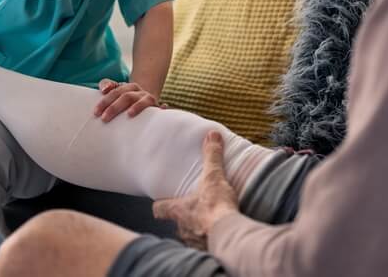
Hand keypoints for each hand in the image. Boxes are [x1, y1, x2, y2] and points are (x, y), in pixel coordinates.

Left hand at [94, 79, 163, 121]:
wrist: (145, 99)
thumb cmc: (125, 98)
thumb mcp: (115, 91)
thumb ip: (106, 85)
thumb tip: (104, 89)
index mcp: (127, 87)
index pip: (115, 92)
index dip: (105, 101)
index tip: (96, 112)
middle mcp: (139, 92)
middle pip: (126, 96)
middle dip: (115, 107)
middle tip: (104, 119)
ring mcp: (149, 99)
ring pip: (144, 101)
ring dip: (137, 106)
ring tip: (129, 114)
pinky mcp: (157, 108)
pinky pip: (162, 108)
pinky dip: (163, 108)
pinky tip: (163, 109)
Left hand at [152, 131, 238, 249]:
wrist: (229, 235)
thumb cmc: (216, 207)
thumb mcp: (214, 177)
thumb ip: (212, 156)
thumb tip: (212, 135)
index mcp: (178, 210)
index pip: (158, 209)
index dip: (160, 204)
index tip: (163, 201)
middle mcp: (182, 227)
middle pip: (175, 223)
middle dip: (184, 217)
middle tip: (194, 210)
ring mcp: (192, 241)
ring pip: (189, 235)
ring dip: (196, 229)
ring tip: (208, 223)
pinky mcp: (206, 251)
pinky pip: (204, 246)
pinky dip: (208, 240)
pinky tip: (218, 235)